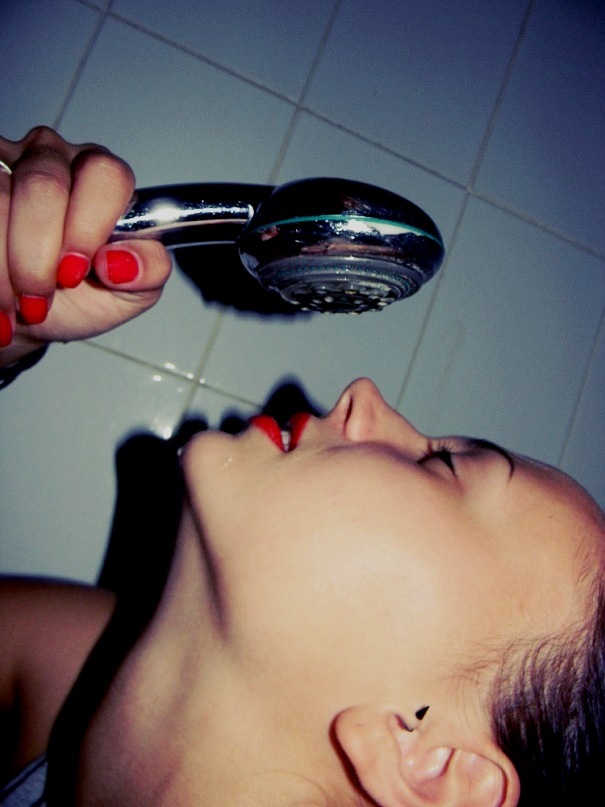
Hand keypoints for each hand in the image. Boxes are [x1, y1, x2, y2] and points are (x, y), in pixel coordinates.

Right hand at [0, 127, 171, 365]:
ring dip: (4, 268)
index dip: (88, 227)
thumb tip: (124, 261)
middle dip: (37, 256)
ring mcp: (8, 163)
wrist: (30, 317)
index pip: (106, 176)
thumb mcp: (130, 294)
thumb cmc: (83, 295)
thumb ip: (148, 272)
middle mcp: (55, 159)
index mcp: (104, 181)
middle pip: (43, 185)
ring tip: (14, 304)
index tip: (75, 273)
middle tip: (39, 298)